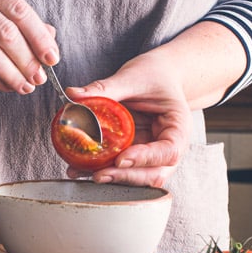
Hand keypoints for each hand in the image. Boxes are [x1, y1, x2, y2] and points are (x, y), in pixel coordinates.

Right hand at [0, 0, 58, 93]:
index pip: (17, 9)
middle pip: (4, 34)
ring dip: (12, 75)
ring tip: (25, 86)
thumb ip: (15, 16)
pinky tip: (6, 86)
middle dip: (27, 60)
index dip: (38, 36)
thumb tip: (50, 38)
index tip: (52, 57)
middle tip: (39, 77)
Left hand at [65, 51, 190, 187]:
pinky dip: (99, 169)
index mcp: (177, 127)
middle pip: (154, 173)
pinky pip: (117, 167)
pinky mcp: (132, 154)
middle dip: (126, 176)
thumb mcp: (132, 77)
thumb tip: (74, 95)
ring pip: (135, 176)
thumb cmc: (154, 75)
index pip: (168, 151)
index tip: (121, 159)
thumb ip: (105, 88)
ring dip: (110, 177)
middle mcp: (166, 146)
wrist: (159, 75)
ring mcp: (149, 154)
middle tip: (98, 175)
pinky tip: (78, 168)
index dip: (145, 159)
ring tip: (81, 172)